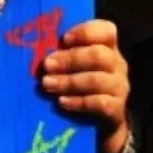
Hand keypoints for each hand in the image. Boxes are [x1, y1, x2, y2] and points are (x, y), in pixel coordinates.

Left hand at [42, 20, 130, 152]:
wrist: (98, 121)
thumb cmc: (78, 85)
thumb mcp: (71, 67)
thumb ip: (60, 54)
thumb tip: (33, 49)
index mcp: (106, 47)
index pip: (106, 31)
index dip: (86, 32)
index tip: (64, 38)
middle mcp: (116, 64)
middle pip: (98, 55)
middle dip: (69, 59)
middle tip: (46, 65)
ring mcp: (119, 87)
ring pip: (97, 80)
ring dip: (68, 81)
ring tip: (46, 83)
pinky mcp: (117, 109)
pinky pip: (100, 103)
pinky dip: (78, 102)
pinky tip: (61, 102)